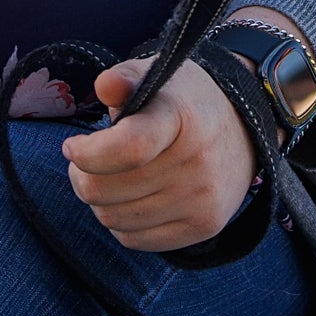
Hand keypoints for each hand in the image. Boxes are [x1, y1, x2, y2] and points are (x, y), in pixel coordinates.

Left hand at [61, 55, 260, 251]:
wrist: (242, 131)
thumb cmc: (183, 103)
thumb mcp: (154, 76)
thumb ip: (123, 78)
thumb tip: (105, 86)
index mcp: (182, 118)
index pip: (130, 148)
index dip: (89, 153)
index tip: (73, 147)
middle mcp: (197, 161)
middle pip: (106, 190)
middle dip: (82, 176)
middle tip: (87, 162)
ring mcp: (203, 198)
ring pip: (113, 219)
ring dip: (100, 201)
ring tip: (112, 178)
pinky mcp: (205, 226)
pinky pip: (135, 239)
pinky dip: (122, 222)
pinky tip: (131, 198)